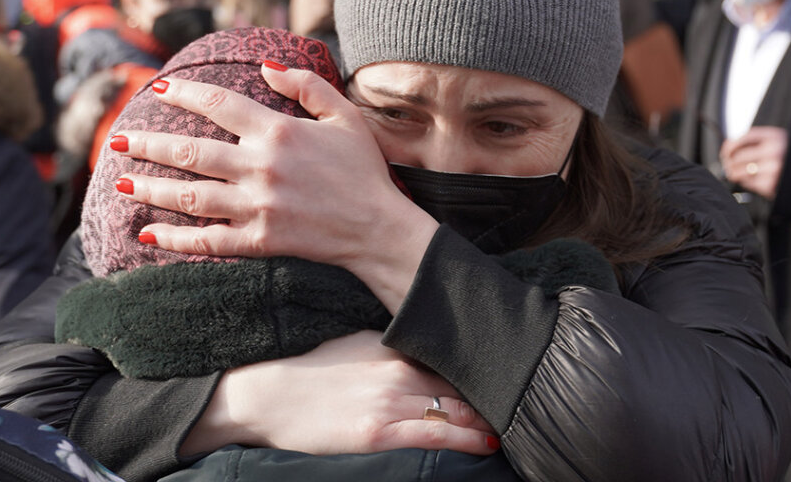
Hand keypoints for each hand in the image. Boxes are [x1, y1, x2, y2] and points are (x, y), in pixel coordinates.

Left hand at [109, 64, 440, 309]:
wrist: (380, 230)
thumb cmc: (364, 171)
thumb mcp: (344, 116)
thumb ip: (306, 86)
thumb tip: (267, 66)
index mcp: (279, 132)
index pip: (219, 104)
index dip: (185, 93)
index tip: (159, 87)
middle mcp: (261, 168)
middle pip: (190, 151)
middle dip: (148, 143)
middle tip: (116, 139)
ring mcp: (257, 207)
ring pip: (190, 196)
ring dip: (151, 189)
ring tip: (121, 183)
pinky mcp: (259, 241)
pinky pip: (208, 240)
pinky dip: (175, 239)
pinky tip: (149, 235)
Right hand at [183, 332, 497, 456]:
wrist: (263, 392)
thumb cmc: (304, 371)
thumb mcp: (353, 346)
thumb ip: (391, 352)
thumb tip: (421, 358)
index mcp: (394, 349)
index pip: (452, 359)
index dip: (483, 369)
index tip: (509, 374)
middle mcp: (399, 371)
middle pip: (463, 384)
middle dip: (494, 395)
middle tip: (527, 402)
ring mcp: (391, 402)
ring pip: (458, 410)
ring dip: (489, 420)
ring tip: (516, 427)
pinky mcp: (379, 432)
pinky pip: (436, 435)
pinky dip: (468, 439)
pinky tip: (488, 444)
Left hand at [720, 127, 787, 199]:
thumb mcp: (781, 141)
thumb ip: (760, 141)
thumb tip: (730, 149)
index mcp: (775, 137)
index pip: (744, 138)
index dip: (730, 145)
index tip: (726, 151)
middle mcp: (773, 151)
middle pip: (739, 156)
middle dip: (729, 161)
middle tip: (728, 165)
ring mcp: (773, 169)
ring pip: (740, 171)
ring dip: (733, 173)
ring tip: (733, 173)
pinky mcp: (771, 185)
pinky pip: (749, 183)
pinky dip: (744, 181)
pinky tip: (747, 180)